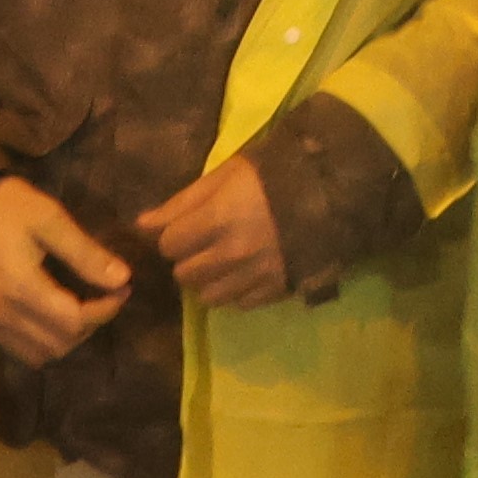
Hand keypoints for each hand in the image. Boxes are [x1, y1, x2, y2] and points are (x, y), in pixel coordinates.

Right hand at [0, 179, 131, 363]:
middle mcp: (0, 314)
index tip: (122, 290)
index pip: (73, 322)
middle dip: (89, 325)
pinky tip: (52, 312)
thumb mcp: (49, 218)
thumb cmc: (4, 207)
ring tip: (80, 307)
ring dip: (66, 338)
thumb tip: (122, 279)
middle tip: (104, 297)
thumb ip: (85, 253)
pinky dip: (41, 339)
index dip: (104, 311)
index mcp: (20, 287)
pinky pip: (17, 347)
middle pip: (58, 344)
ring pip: (38, 354)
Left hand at [134, 155, 289, 309]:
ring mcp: (256, 275)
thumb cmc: (274, 173)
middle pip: (184, 274)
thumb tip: (141, 224)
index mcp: (218, 218)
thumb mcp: (226, 174)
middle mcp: (233, 253)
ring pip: (208, 297)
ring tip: (224, 261)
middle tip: (205, 244)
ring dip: (210, 280)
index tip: (188, 227)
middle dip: (189, 259)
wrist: (336, 188)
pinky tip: (247, 271)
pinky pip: (239, 304)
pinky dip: (237, 291)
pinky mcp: (277, 289)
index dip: (174, 235)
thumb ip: (182, 202)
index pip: (169, 244)